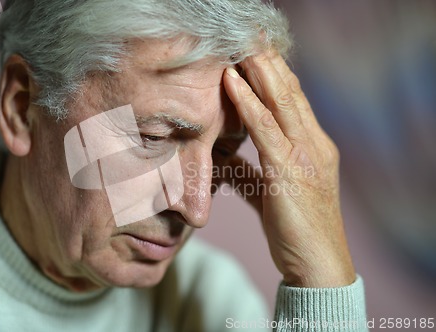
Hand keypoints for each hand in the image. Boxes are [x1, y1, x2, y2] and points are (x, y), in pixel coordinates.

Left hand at [222, 50, 355, 287]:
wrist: (318, 263)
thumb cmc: (296, 229)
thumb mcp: (273, 194)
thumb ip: (252, 173)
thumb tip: (225, 160)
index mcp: (313, 147)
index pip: (293, 101)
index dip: (275, 74)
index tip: (258, 53)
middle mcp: (314, 144)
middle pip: (289, 92)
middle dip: (269, 62)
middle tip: (251, 36)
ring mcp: (305, 155)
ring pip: (280, 102)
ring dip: (259, 70)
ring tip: (242, 46)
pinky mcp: (290, 170)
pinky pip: (265, 129)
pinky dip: (248, 103)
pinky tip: (231, 83)